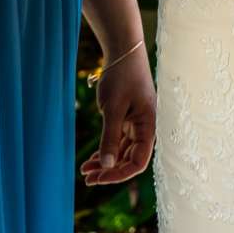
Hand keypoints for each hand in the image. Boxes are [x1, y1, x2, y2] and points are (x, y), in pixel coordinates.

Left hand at [82, 46, 157, 185]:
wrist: (123, 54)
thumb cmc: (122, 78)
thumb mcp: (113, 109)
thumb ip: (110, 137)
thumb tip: (107, 165)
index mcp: (148, 127)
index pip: (138, 162)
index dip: (119, 173)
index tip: (99, 177)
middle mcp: (145, 129)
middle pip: (129, 160)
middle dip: (109, 171)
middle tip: (87, 178)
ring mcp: (136, 125)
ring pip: (122, 152)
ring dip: (105, 162)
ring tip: (85, 171)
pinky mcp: (127, 120)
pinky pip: (118, 142)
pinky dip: (105, 151)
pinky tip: (92, 160)